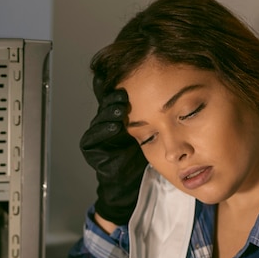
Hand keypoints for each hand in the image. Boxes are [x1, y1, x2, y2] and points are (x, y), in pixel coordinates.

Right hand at [79, 76, 147, 225]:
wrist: (128, 184)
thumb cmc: (138, 158)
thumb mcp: (147, 132)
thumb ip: (149, 114)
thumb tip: (167, 88)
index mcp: (117, 115)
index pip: (117, 95)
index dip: (121, 84)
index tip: (128, 73)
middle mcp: (105, 121)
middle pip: (107, 103)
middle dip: (115, 96)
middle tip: (125, 91)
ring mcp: (96, 134)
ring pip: (101, 117)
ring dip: (111, 111)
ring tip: (121, 107)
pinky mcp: (90, 147)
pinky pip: (95, 136)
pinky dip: (104, 130)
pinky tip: (115, 126)